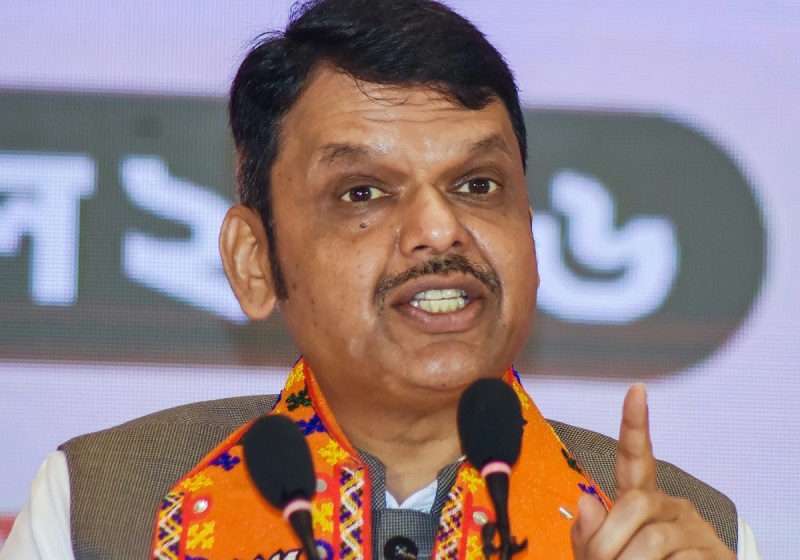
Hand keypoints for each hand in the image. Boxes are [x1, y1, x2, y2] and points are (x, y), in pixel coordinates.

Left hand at [570, 384, 734, 558]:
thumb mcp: (601, 552)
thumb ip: (588, 531)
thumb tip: (585, 501)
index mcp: (639, 498)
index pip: (635, 457)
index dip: (634, 424)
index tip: (636, 389)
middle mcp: (671, 506)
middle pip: (635, 505)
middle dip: (610, 540)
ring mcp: (696, 529)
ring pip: (654, 540)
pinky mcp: (716, 554)